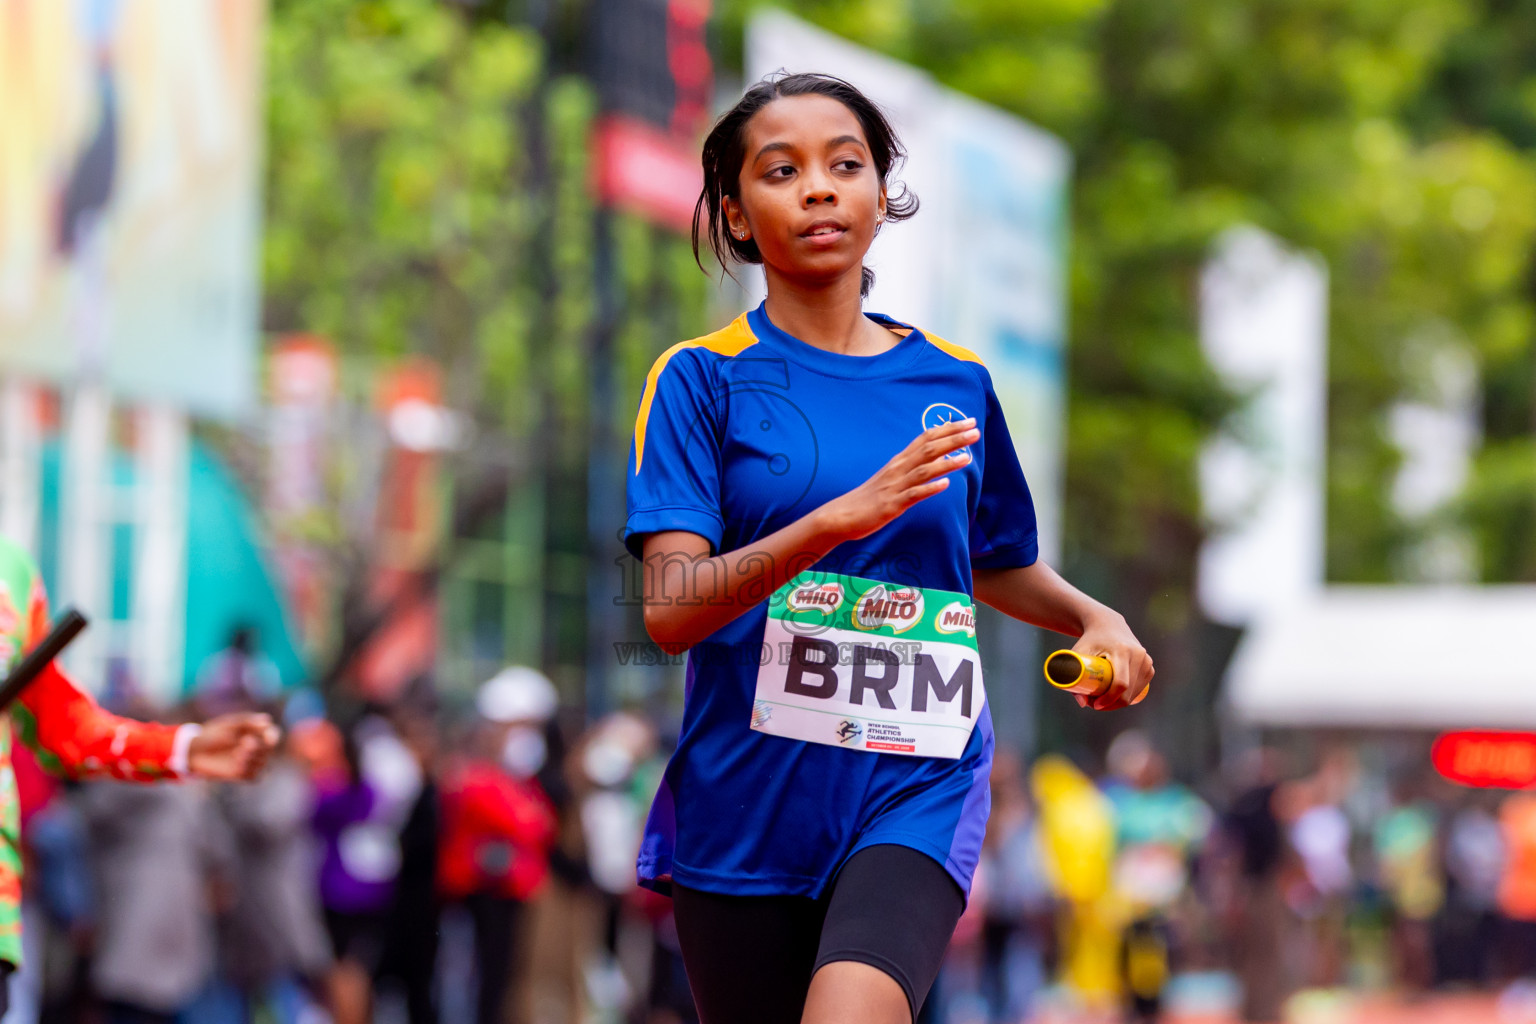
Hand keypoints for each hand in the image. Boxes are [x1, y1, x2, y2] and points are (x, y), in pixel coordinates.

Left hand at [187, 712, 281, 780]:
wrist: (193, 751)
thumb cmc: (211, 734)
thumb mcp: (228, 724)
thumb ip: (247, 722)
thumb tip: (267, 721)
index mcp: (255, 733)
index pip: (273, 734)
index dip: (273, 735)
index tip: (266, 735)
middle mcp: (256, 748)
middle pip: (269, 750)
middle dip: (259, 746)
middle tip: (245, 742)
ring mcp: (249, 762)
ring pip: (262, 763)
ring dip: (252, 758)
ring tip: (237, 753)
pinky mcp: (242, 775)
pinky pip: (254, 777)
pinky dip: (248, 771)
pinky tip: (237, 764)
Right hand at [819, 418, 977, 542]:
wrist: (843, 514)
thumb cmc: (870, 497)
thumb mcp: (893, 478)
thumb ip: (914, 468)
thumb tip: (940, 460)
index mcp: (900, 460)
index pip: (926, 438)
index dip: (948, 429)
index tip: (969, 422)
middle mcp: (899, 468)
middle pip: (929, 449)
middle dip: (953, 439)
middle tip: (975, 431)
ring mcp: (895, 486)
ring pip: (924, 470)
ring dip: (947, 463)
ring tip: (968, 457)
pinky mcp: (892, 504)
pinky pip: (914, 495)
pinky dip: (930, 488)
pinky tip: (946, 485)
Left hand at [1071, 612, 1152, 710]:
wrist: (1108, 624)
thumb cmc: (1089, 640)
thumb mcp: (1078, 654)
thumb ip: (1075, 677)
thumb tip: (1083, 703)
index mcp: (1122, 650)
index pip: (1120, 683)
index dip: (1109, 699)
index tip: (1095, 705)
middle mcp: (1138, 655)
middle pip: (1128, 692)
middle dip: (1111, 703)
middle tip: (1094, 703)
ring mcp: (1146, 660)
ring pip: (1134, 693)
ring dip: (1119, 701)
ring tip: (1101, 698)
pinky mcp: (1149, 666)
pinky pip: (1140, 688)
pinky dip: (1128, 696)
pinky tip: (1115, 694)